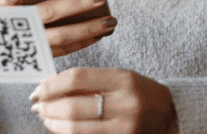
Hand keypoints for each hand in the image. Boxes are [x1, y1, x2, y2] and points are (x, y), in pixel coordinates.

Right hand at [0, 0, 116, 56]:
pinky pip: (63, 50)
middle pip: (45, 13)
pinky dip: (83, 41)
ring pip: (59, 37)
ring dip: (87, 28)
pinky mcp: (35, 59)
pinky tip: (100, 33)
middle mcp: (9, 26)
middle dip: (75, 5)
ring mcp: (24, 46)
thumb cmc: (0, 14)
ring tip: (110, 20)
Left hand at [30, 68, 177, 133]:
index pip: (78, 78)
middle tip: (36, 105)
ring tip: (45, 117)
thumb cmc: (140, 94)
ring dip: (53, 123)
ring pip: (75, 129)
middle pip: (73, 107)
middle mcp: (125, 104)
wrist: (169, 116)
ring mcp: (123, 128)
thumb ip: (90, 81)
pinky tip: (59, 128)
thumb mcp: (120, 79)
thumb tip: (51, 86)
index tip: (39, 88)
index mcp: (124, 80)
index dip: (52, 84)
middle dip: (48, 106)